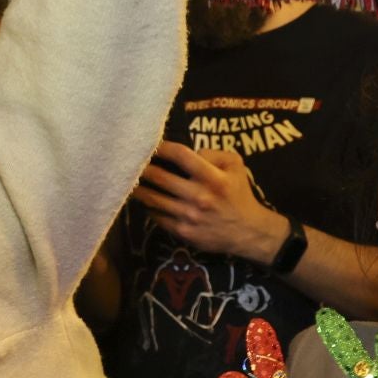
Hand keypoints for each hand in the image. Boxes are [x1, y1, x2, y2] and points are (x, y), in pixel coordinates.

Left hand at [132, 142, 288, 265]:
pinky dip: (148, 207)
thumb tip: (189, 153)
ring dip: (138, 188)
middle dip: (142, 168)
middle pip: (160, 178)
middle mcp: (199, 197)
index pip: (180, 156)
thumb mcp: (235, 166)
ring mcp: (189, 216)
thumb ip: (213, 153)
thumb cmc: (238, 193)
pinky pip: (157, 217)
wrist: (247, 231)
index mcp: (213, 178)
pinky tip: (144, 199)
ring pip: (153, 199)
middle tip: (130, 162)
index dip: (161, 148)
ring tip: (129, 180)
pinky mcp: (183, 232)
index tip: (149, 145)